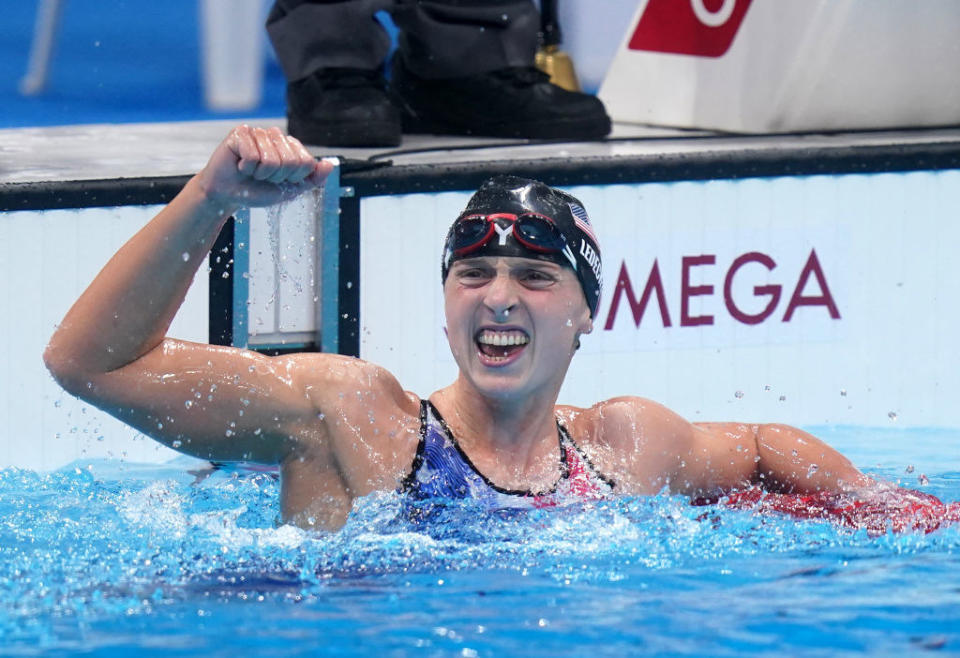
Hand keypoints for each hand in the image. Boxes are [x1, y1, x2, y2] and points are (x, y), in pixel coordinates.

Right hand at [196, 125, 332, 209]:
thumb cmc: (257, 190)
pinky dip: (246, 168)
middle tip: (262, 176)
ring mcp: (258, 132)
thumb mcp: (290, 189)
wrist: (229, 195)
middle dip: (275, 176)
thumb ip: (312, 178)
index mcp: (291, 146)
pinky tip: (240, 165)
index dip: (293, 178)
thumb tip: (329, 165)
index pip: (306, 162)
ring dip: (260, 173)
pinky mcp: (240, 133)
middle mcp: (276, 135)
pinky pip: (252, 155)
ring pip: (271, 159)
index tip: (279, 180)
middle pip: (290, 160)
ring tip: (251, 171)